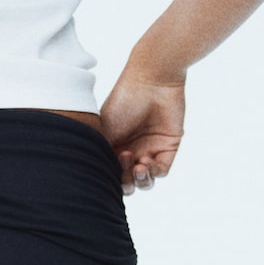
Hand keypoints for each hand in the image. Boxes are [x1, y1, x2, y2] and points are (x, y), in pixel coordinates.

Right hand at [99, 71, 185, 192]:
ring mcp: (150, 150)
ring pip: (145, 181)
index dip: (110, 177)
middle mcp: (131, 151)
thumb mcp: (103, 129)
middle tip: (125, 160)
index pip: (111, 173)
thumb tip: (96, 175)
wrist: (150, 82)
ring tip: (138, 166)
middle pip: (127, 182)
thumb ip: (101, 153)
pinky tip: (146, 162)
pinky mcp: (168, 148)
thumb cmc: (123, 101)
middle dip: (125, 181)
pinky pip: (161, 171)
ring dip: (140, 180)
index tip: (108, 165)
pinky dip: (154, 172)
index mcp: (113, 147)